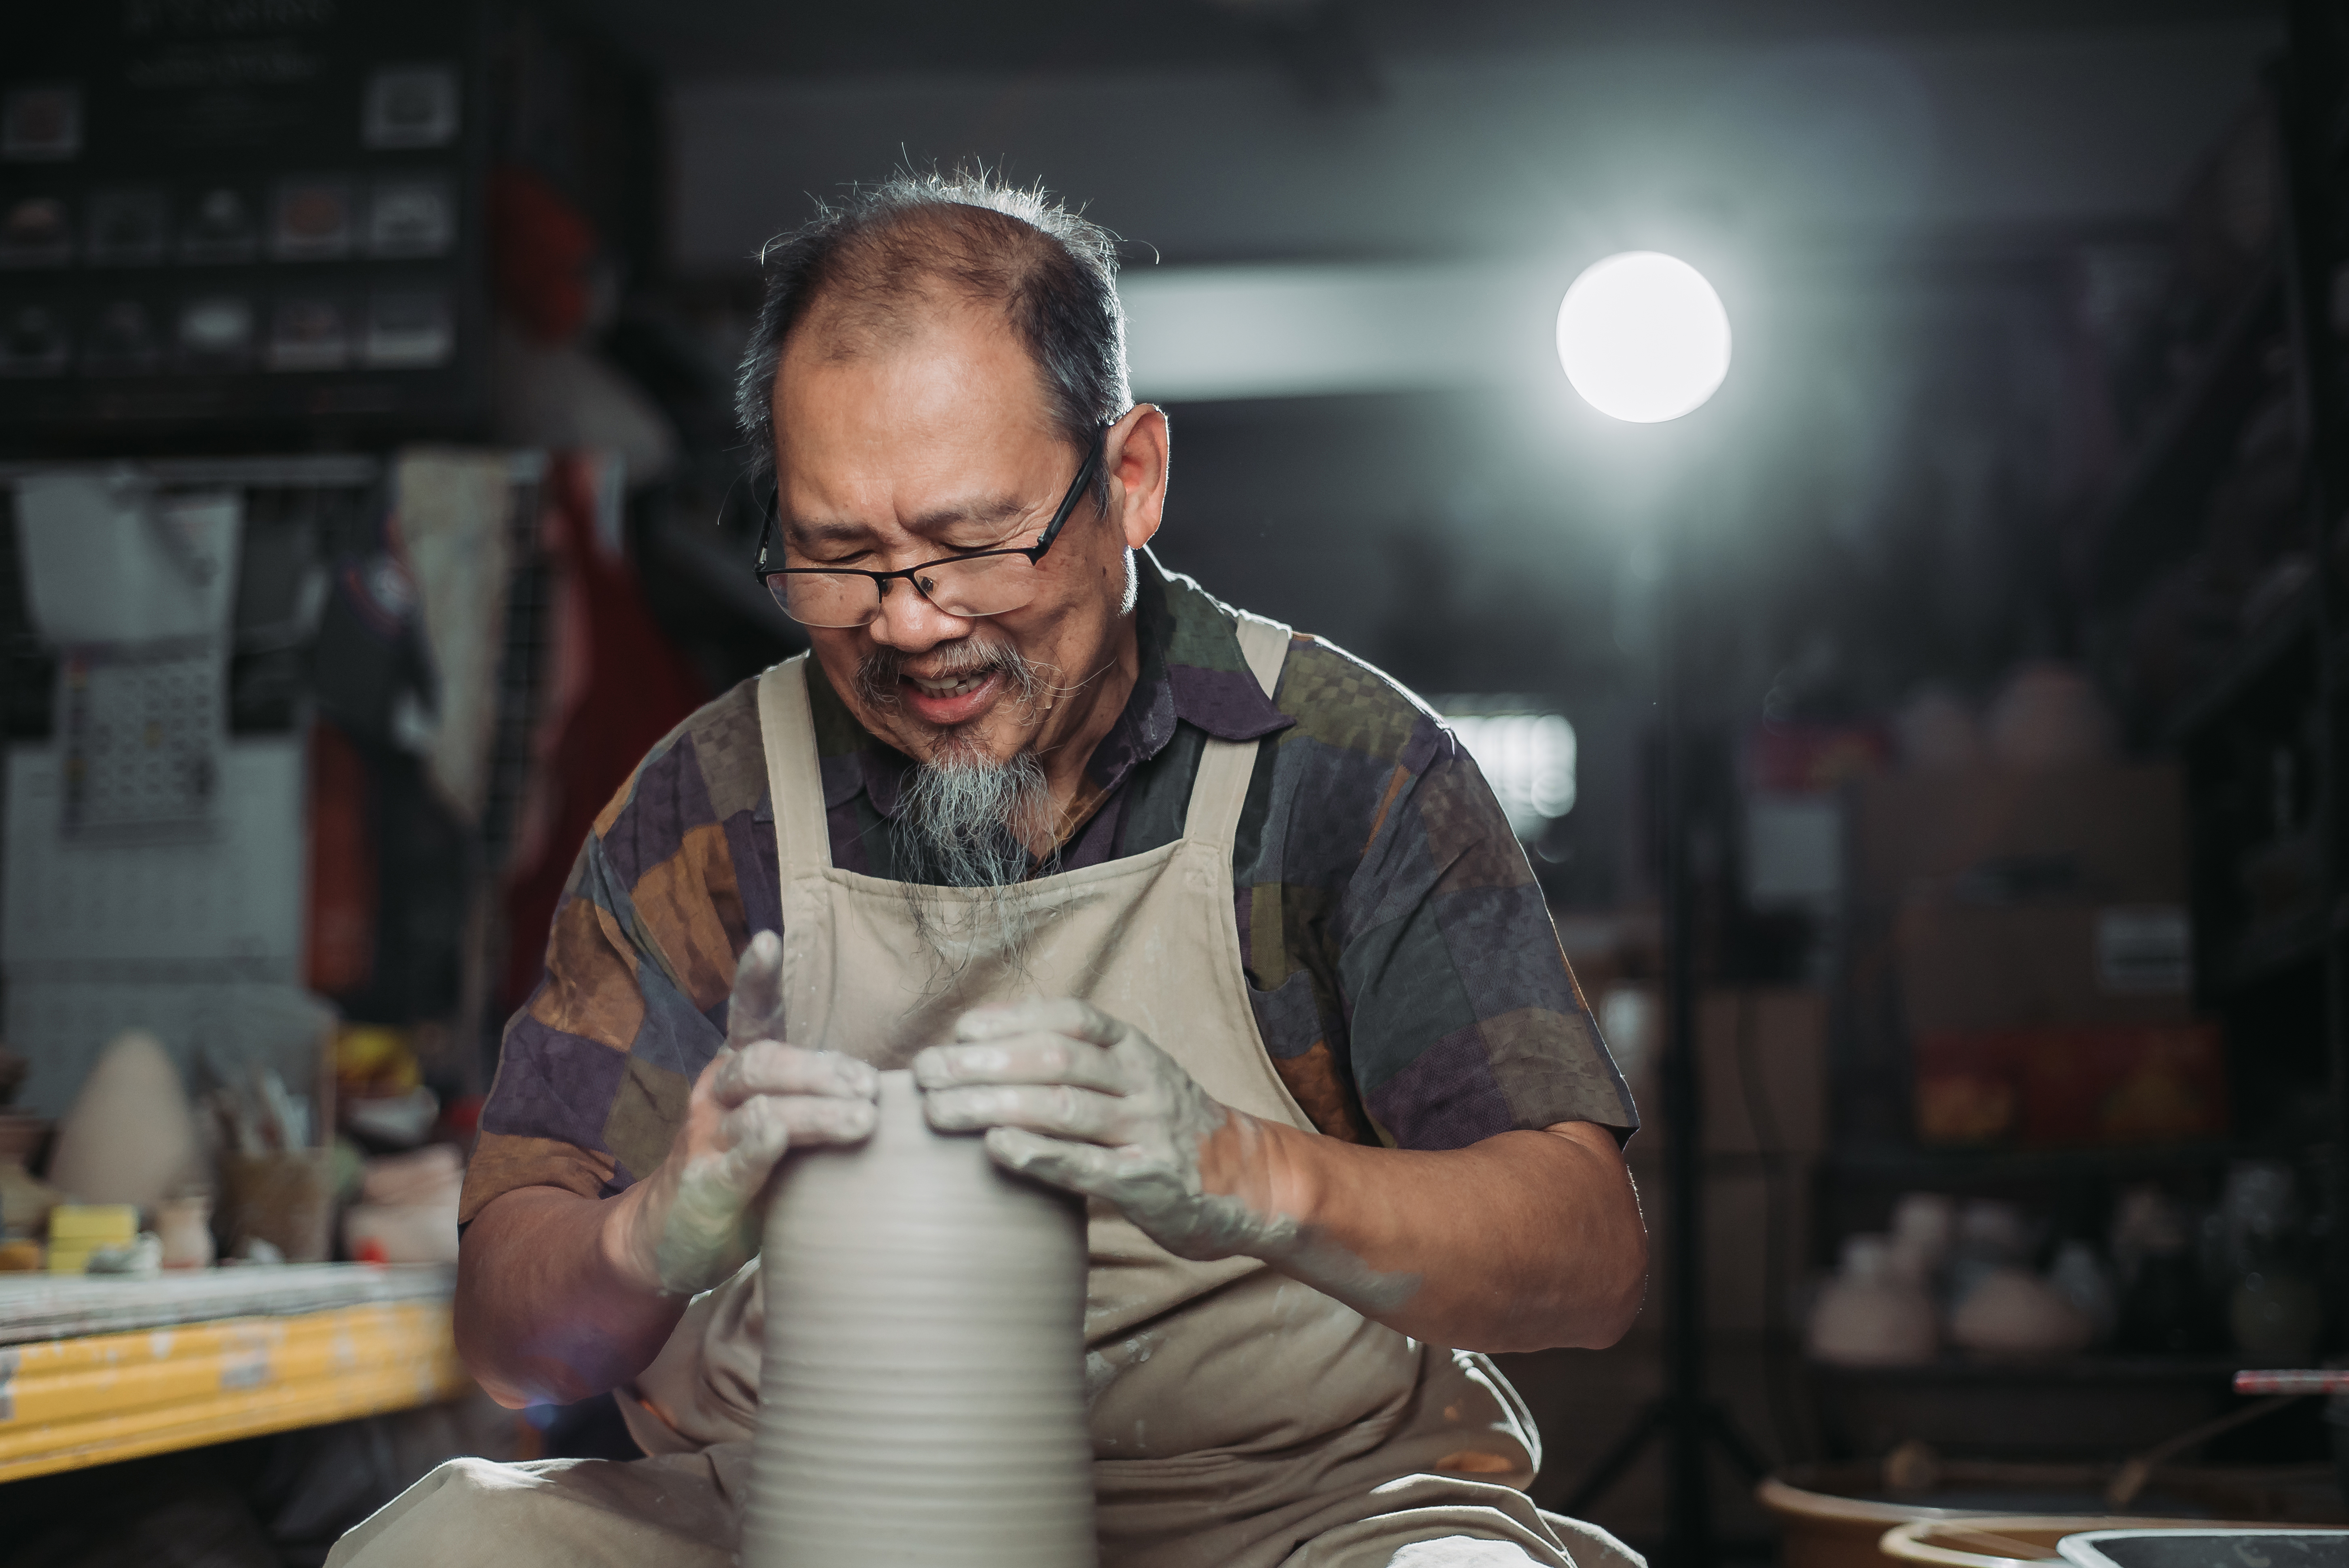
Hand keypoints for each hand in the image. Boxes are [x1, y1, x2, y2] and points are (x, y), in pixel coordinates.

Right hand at [611, 930, 877, 1296]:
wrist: (668, 1240)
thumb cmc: (743, 1173)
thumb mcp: (778, 1126)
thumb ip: (817, 1099)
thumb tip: (888, 1085)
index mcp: (738, 1072)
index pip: (749, 1018)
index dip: (755, 982)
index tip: (765, 941)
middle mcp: (717, 1094)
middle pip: (766, 1061)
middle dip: (822, 1069)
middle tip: (872, 1087)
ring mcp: (706, 1138)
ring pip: (760, 1106)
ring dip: (814, 1109)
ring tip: (864, 1119)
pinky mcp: (704, 1186)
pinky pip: (735, 1159)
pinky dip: (759, 1146)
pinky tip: (776, 1137)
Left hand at [912, 999, 1283, 1262]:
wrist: (1253, 1183)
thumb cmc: (1169, 1131)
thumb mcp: (1136, 1080)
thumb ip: (1082, 1066)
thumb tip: (988, 1056)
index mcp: (1136, 1050)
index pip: (1070, 1018)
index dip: (1011, 1019)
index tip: (960, 1030)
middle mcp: (1143, 1082)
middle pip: (1055, 1058)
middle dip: (983, 1062)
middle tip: (926, 1073)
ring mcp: (1148, 1131)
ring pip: (1063, 1106)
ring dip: (992, 1105)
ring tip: (938, 1112)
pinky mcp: (1149, 1184)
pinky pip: (1085, 1165)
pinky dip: (1037, 1155)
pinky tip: (995, 1149)